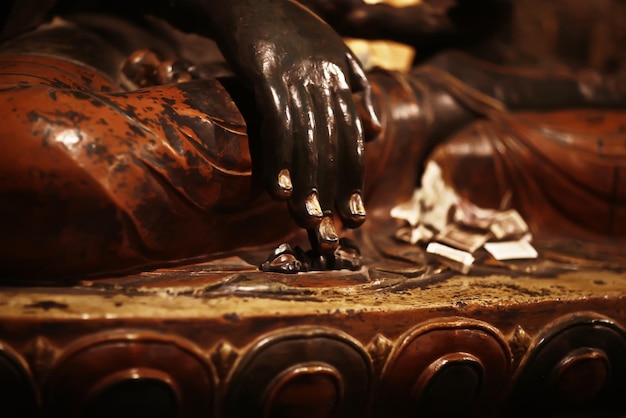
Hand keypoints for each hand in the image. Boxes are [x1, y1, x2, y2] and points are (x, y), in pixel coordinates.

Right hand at [204, 0, 379, 252]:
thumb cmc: (289, 30)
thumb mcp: (333, 53)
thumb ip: (358, 89)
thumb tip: (376, 130)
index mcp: (342, 78)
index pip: (354, 137)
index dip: (354, 178)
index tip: (356, 215)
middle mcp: (324, 80)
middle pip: (334, 144)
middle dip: (333, 190)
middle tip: (333, 231)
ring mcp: (296, 76)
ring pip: (307, 139)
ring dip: (307, 183)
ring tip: (306, 219)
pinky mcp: (266, 73)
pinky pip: (276, 122)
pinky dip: (278, 157)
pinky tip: (276, 188)